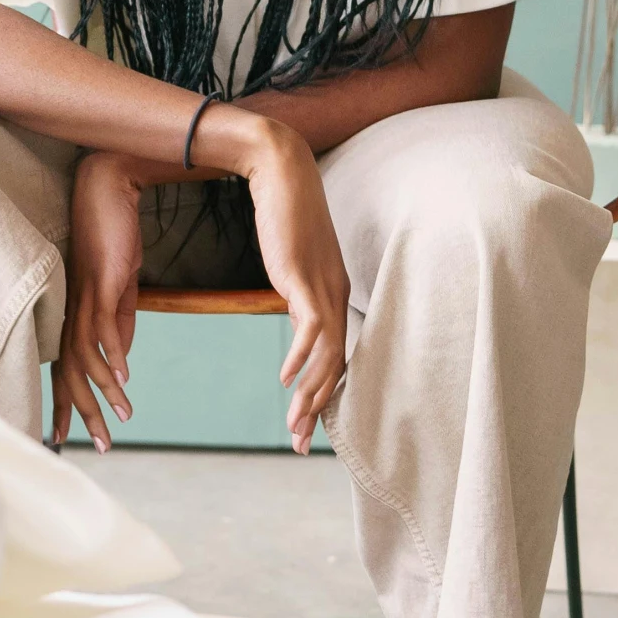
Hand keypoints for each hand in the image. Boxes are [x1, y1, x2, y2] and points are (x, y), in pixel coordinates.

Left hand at [52, 151, 141, 452]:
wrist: (108, 188)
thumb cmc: (112, 235)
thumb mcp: (121, 287)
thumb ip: (120, 322)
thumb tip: (122, 360)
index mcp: (76, 314)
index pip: (63, 370)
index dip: (64, 405)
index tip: (66, 439)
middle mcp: (73, 311)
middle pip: (70, 374)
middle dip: (84, 414)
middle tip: (102, 446)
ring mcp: (84, 297)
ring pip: (85, 358)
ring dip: (105, 391)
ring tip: (125, 416)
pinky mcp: (100, 282)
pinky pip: (102, 328)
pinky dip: (114, 356)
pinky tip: (125, 378)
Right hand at [242, 120, 349, 453]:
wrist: (281, 173)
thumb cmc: (286, 216)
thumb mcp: (294, 266)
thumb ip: (298, 296)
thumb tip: (297, 324)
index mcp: (334, 294)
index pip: (335, 357)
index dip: (323, 396)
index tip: (305, 428)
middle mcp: (335, 294)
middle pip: (335, 365)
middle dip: (317, 409)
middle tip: (299, 444)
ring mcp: (322, 286)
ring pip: (327, 354)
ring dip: (310, 394)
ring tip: (293, 424)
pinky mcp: (304, 276)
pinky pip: (310, 326)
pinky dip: (300, 357)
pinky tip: (285, 377)